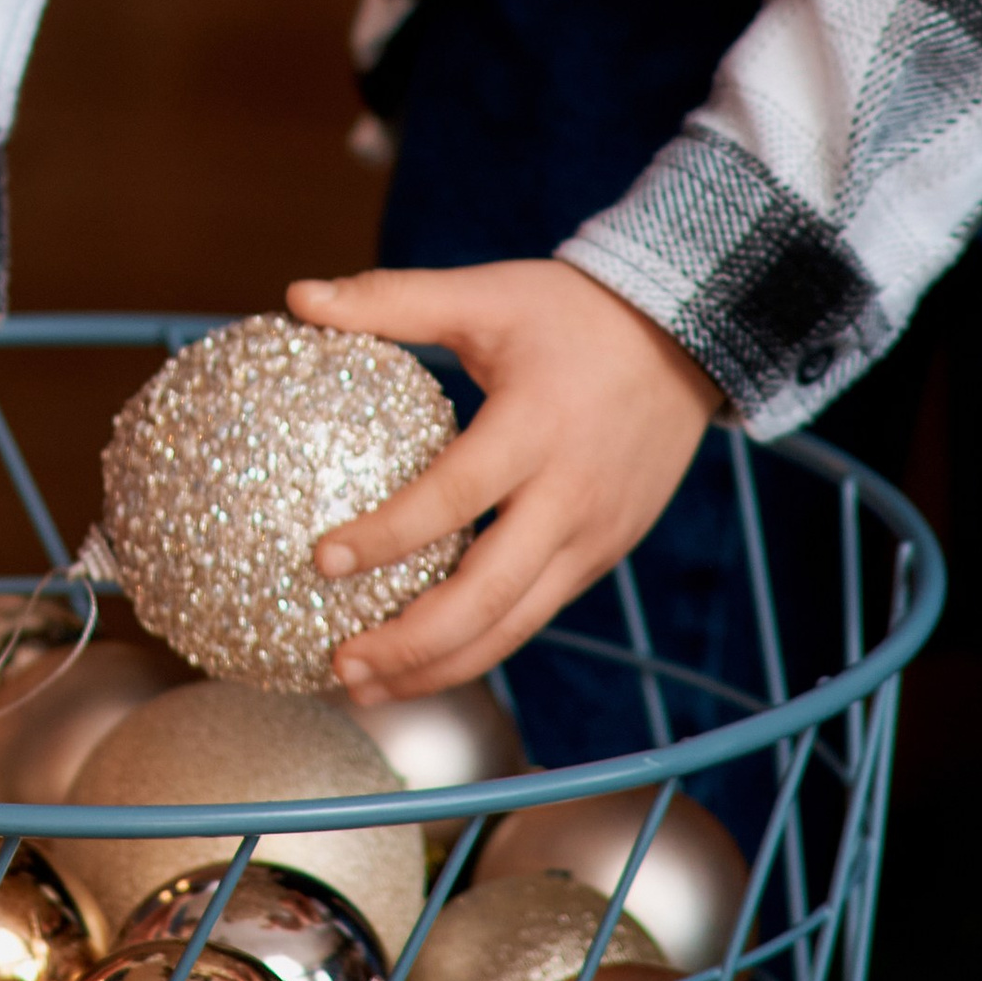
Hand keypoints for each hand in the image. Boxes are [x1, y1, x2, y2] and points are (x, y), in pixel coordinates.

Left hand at [284, 259, 721, 700]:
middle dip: (411, 644)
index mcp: (536, 428)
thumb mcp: (485, 292)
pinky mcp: (602, 556)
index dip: (389, 535)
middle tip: (338, 663)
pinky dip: (479, 647)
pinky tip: (425, 660)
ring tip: (367, 688)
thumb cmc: (571, 313)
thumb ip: (391, 299)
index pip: (456, 497)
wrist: (684, 340)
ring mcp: (593, 537)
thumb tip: (297, 295)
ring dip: (441, 667)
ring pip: (515, 626)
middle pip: (489, 596)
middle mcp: (570, 497)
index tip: (321, 560)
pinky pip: (536, 614)